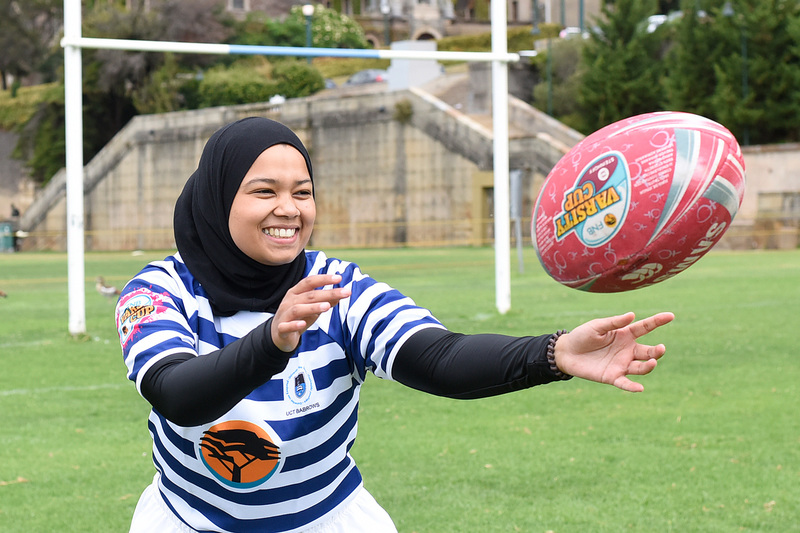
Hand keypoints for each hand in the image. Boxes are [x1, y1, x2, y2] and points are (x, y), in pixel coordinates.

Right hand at [271, 274, 350, 351]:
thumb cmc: (298, 318)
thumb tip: (341, 295)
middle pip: (309, 295)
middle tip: (345, 292)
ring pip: (298, 309)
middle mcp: (289, 301)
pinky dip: (294, 325)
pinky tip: (303, 324)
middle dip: (327, 293)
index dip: (323, 279)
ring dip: (313, 307)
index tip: (339, 278)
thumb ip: (325, 302)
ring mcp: (284, 314)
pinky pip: (286, 326)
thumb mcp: (313, 309)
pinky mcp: (281, 329)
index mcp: (296, 292)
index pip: (309, 282)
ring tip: (327, 306)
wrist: (279, 335)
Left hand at [553, 312, 673, 391]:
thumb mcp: (597, 326)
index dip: (657, 321)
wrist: (566, 353)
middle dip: (657, 351)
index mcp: (625, 335)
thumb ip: (614, 322)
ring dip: (648, 366)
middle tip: (661, 348)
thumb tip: (632, 315)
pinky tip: (640, 388)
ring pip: (641, 367)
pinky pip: (625, 383)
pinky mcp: (612, 377)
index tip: (671, 315)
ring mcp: (621, 364)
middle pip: (648, 351)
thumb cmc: (582, 336)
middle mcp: (627, 350)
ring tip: (652, 362)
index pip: (645, 327)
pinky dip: (632, 387)